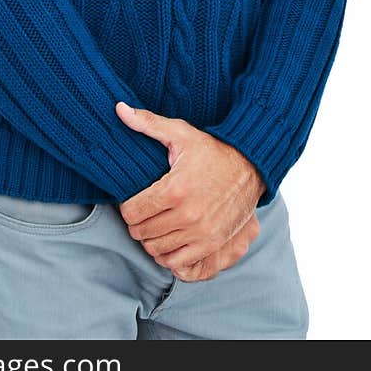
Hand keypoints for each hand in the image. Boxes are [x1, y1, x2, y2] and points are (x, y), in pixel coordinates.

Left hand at [115, 101, 265, 276]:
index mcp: (175, 189)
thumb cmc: (212, 148)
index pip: (132, 212)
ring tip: (156, 223)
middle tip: (144, 210)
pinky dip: (168, 254)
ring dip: (151, 238)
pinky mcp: (212, 243)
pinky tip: (170, 237)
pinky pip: (177, 262)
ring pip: (156, 250)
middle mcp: (188, 215)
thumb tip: (119, 108)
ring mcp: (201, 233)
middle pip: (141, 233)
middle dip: (137, 222)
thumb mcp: (181, 133)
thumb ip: (148, 123)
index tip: (134, 199)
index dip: (127, 206)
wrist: (251, 165)